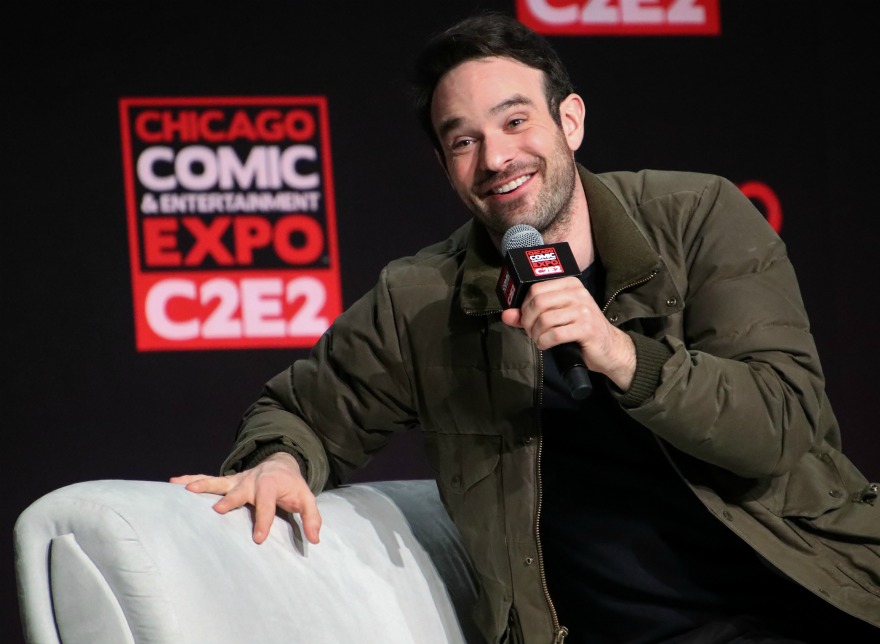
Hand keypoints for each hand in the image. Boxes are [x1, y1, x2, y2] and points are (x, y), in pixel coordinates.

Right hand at [170, 451, 321, 544]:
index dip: (264, 520)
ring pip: (219, 482)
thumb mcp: (307, 499)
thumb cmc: (292, 487)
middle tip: (218, 510)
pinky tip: (174, 482)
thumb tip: (315, 539)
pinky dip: (191, 479)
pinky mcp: (228, 482)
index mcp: (271, 484)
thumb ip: (312, 518)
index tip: (258, 538)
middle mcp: (251, 480)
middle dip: (230, 500)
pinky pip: (209, 480)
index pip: (267, 504)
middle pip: (240, 490)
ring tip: (186, 489)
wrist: (281, 464)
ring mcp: (238, 480)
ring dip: (203, 484)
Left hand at [500, 276, 635, 390]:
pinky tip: (547, 345)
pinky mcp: (587, 329)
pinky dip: (544, 342)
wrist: (609, 348)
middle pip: (538, 303)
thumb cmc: (580, 331)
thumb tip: (506, 315)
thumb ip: (530, 315)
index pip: (535, 288)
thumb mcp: (555, 318)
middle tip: (531, 332)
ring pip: (544, 320)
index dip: (524, 306)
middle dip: (528, 321)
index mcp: (569, 284)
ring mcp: (584, 311)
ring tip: (540, 339)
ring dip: (536, 334)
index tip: (526, 319)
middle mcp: (578, 294)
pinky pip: (555, 335)